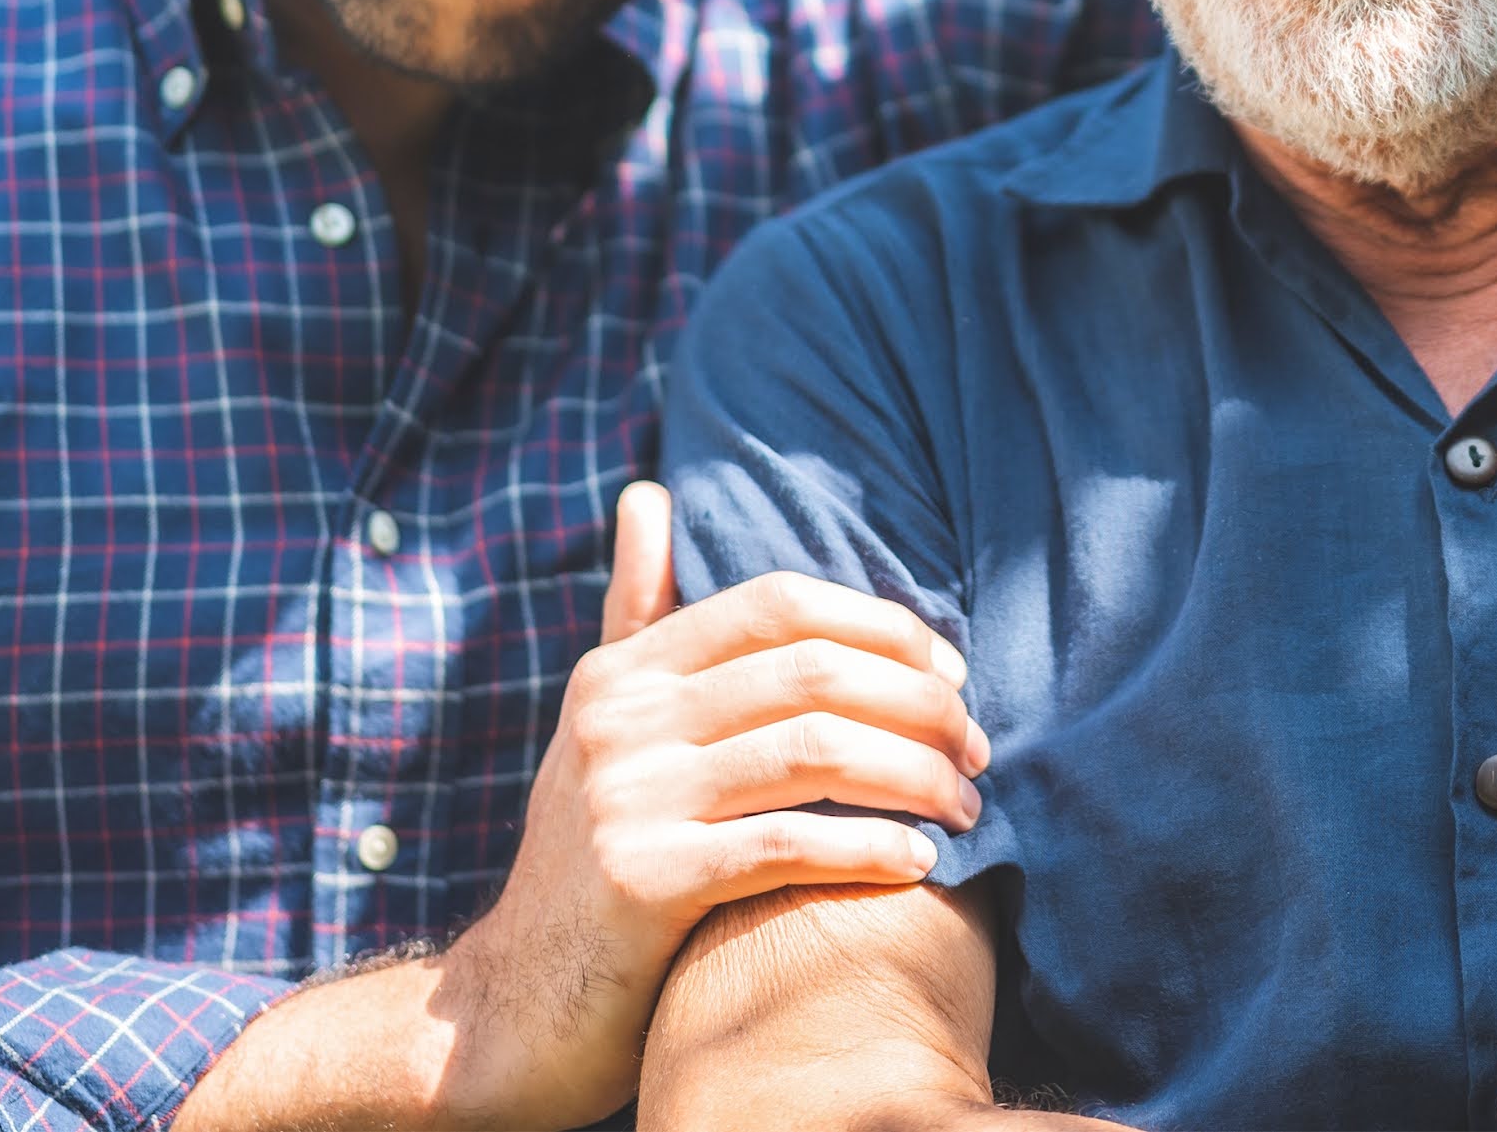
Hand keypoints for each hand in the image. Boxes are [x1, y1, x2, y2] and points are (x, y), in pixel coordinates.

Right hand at [431, 485, 989, 1130]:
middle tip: (978, 751)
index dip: (883, 627)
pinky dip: (869, 849)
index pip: (781, 603)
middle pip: (814, 673)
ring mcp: (625, 799)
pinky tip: (919, 862)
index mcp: (623, 671)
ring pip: (816, 753)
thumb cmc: (590, 854)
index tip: (952, 675)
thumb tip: (650, 494)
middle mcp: (619, 720)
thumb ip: (638, 614)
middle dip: (920, 707)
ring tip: (967, 807)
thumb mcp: (604, 725)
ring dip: (916, 778)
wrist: (518, 1002)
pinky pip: (786, 846)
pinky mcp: (640, 882)